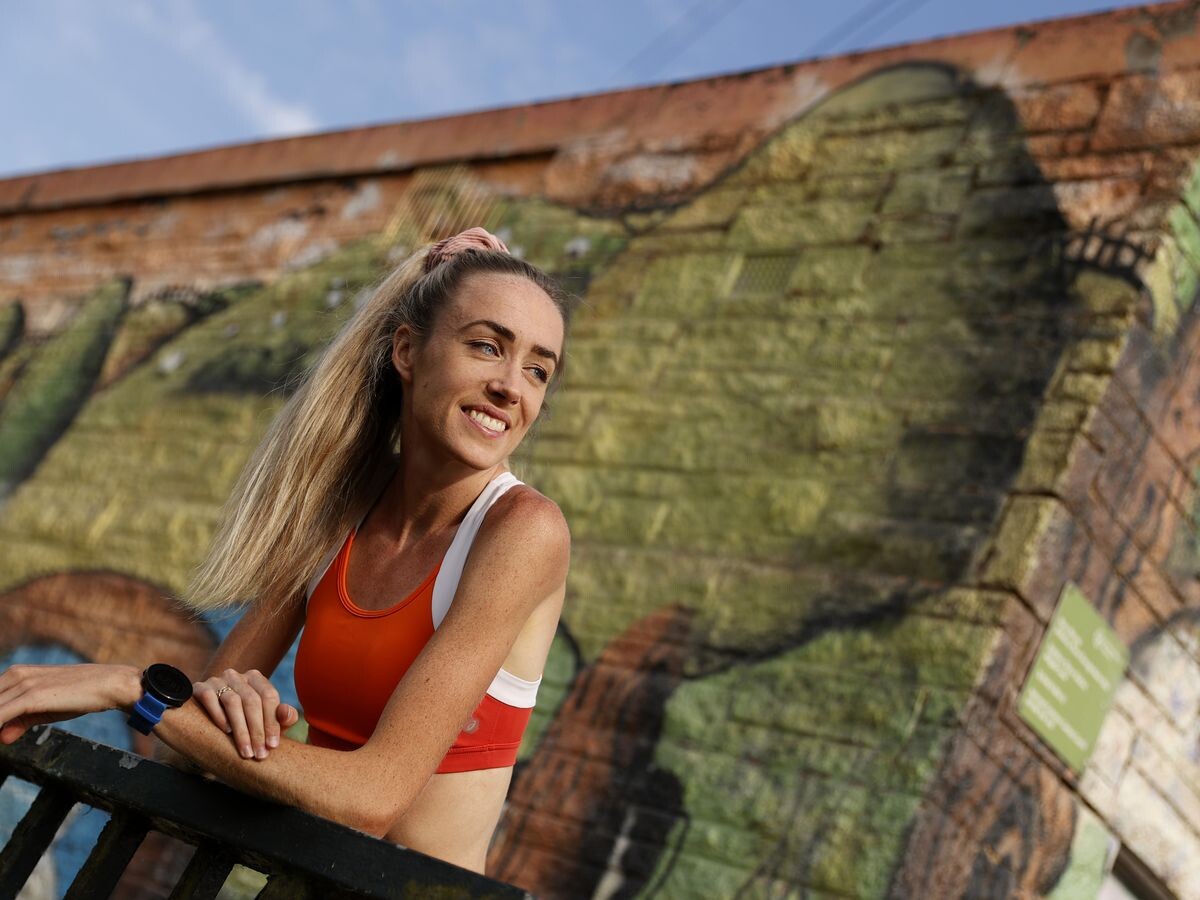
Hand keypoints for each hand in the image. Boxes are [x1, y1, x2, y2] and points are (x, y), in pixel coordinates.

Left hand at [0, 663, 140, 744]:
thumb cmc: (80, 694)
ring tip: (1, 735)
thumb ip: (20, 721)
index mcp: (16, 673)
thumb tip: (1, 739)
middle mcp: (16, 674)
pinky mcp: (32, 696)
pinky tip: (1, 737)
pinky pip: (0, 714)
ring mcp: (23, 684)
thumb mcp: (45, 710)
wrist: (109, 683)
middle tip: (0, 733)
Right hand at [193, 669, 297, 759]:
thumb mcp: (265, 721)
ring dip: (241, 729)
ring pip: (232, 701)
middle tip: (259, 755)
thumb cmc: (244, 721)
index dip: (272, 722)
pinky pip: (210, 698)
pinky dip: (219, 715)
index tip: (273, 746)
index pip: (269, 696)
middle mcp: (238, 676)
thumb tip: (287, 714)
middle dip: (257, 731)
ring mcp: (218, 679)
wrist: (206, 717)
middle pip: (252, 700)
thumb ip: (282, 718)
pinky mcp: (199, 687)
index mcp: (256, 679)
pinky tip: (226, 731)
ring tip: (246, 751)